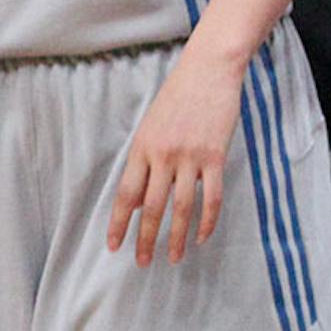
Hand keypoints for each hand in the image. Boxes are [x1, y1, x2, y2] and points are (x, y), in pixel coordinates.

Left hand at [106, 52, 241, 267]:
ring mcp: (191, 156)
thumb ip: (145, 163)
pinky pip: (212, 196)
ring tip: (174, 257)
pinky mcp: (216, 155)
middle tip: (143, 262)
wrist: (210, 68)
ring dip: (176, 237)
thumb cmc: (180, 95)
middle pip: (152, 208)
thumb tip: (138, 202)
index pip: (126, 195)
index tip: (114, 246)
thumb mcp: (152, 126)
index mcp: (143, 148)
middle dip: (146, 239)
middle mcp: (164, 155)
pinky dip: (208, 220)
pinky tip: (203, 236)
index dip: (119, 223)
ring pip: (181, 208)